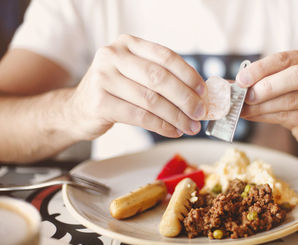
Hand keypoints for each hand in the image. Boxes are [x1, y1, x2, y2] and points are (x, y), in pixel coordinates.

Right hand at [67, 34, 205, 139]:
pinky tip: (173, 131)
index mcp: (128, 44)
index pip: (165, 56)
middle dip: (185, 98)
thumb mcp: (134, 74)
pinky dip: (161, 126)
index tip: (203, 91)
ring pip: (151, 100)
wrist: (78, 109)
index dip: (188, 74)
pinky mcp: (100, 102)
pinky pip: (140, 116)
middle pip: (159, 78)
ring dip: (176, 116)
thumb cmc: (114, 91)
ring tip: (190, 126)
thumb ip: (162, 78)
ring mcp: (103, 78)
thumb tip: (198, 95)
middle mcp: (113, 55)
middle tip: (200, 113)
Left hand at [236, 49, 297, 149]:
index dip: (261, 68)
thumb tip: (230, 85)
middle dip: (267, 87)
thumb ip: (260, 82)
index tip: (241, 79)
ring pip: (292, 99)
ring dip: (263, 106)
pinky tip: (254, 116)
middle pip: (297, 76)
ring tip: (244, 110)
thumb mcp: (280, 84)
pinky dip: (268, 116)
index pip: (284, 58)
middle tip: (245, 96)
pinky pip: (292, 116)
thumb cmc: (297, 98)